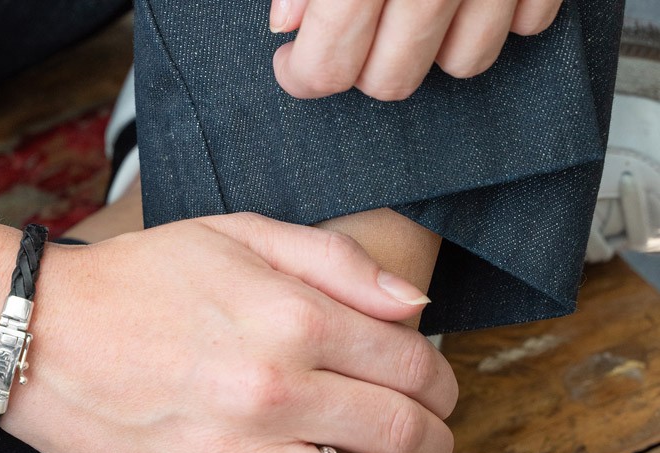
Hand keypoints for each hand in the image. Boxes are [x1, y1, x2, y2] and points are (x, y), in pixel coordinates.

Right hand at [2, 213, 458, 452]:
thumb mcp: (236, 233)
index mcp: (291, 318)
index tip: (438, 388)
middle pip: (400, 432)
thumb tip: (413, 302)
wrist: (35, 333)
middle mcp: (274, 392)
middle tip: (437, 444)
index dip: (442, 379)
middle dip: (438, 443)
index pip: (411, 362)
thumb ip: (334, 261)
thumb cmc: (132, 282)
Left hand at [270, 0, 563, 99]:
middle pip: (392, 81)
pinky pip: (523, 28)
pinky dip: (496, 21)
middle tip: (349, 42)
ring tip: (412, 14)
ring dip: (431, 51)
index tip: (293, 63)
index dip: (303, 76)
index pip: (329, 65)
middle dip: (362, 73)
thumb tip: (285, 23)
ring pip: (462, 65)